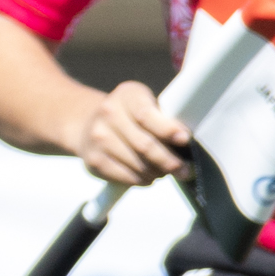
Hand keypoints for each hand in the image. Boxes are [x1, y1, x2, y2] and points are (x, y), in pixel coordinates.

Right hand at [68, 80, 188, 187]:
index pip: (147, 115)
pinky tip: (149, 176)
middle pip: (144, 145)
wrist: (89, 124)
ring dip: (157, 172)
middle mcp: (108, 113)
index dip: (168, 129)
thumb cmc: (128, 116)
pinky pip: (127, 177)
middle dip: (169, 161)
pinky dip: (143, 180)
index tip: (185, 139)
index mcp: (126, 95)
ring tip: (165, 171)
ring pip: (138, 165)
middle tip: (184, 170)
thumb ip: (163, 118)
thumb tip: (183, 141)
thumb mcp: (145, 103)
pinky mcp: (94, 160)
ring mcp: (98, 138)